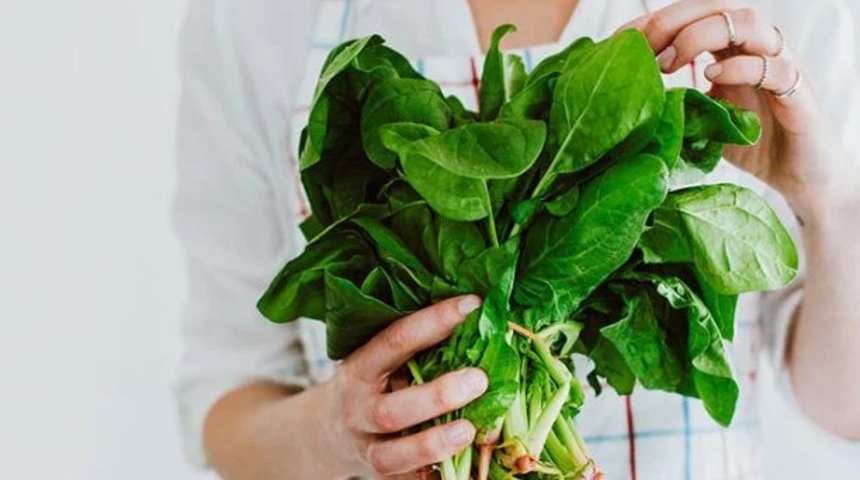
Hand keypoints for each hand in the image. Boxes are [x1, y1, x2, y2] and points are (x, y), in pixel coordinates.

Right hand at [317, 295, 487, 477]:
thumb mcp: (377, 362)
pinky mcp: (383, 477)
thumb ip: (415, 350)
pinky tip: (469, 471)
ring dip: (434, 443)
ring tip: (469, 430)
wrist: (323, 434)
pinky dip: (437, 477)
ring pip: (395, 454)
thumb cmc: (369, 386)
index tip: (472, 305)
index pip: (396, 340)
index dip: (434, 321)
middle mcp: (359, 410)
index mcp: (360, 369)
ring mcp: (367, 448)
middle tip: (478, 379)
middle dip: (437, 396)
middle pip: (392, 411)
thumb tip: (478, 322)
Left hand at [621, 0, 859, 219]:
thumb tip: (629, 105)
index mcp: (733, 49)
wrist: (800, 178)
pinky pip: (774, 67)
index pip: (694, 15)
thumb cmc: (751, 144)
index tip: (622, 42)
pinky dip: (740, 68)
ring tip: (670, 64)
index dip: (656, 23)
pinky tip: (712, 79)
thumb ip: (676, 105)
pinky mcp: (799, 93)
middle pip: (717, 6)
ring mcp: (781, 65)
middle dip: (673, 22)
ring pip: (747, 22)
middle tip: (644, 52)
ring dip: (701, 36)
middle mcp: (757, 48)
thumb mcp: (702, 121)